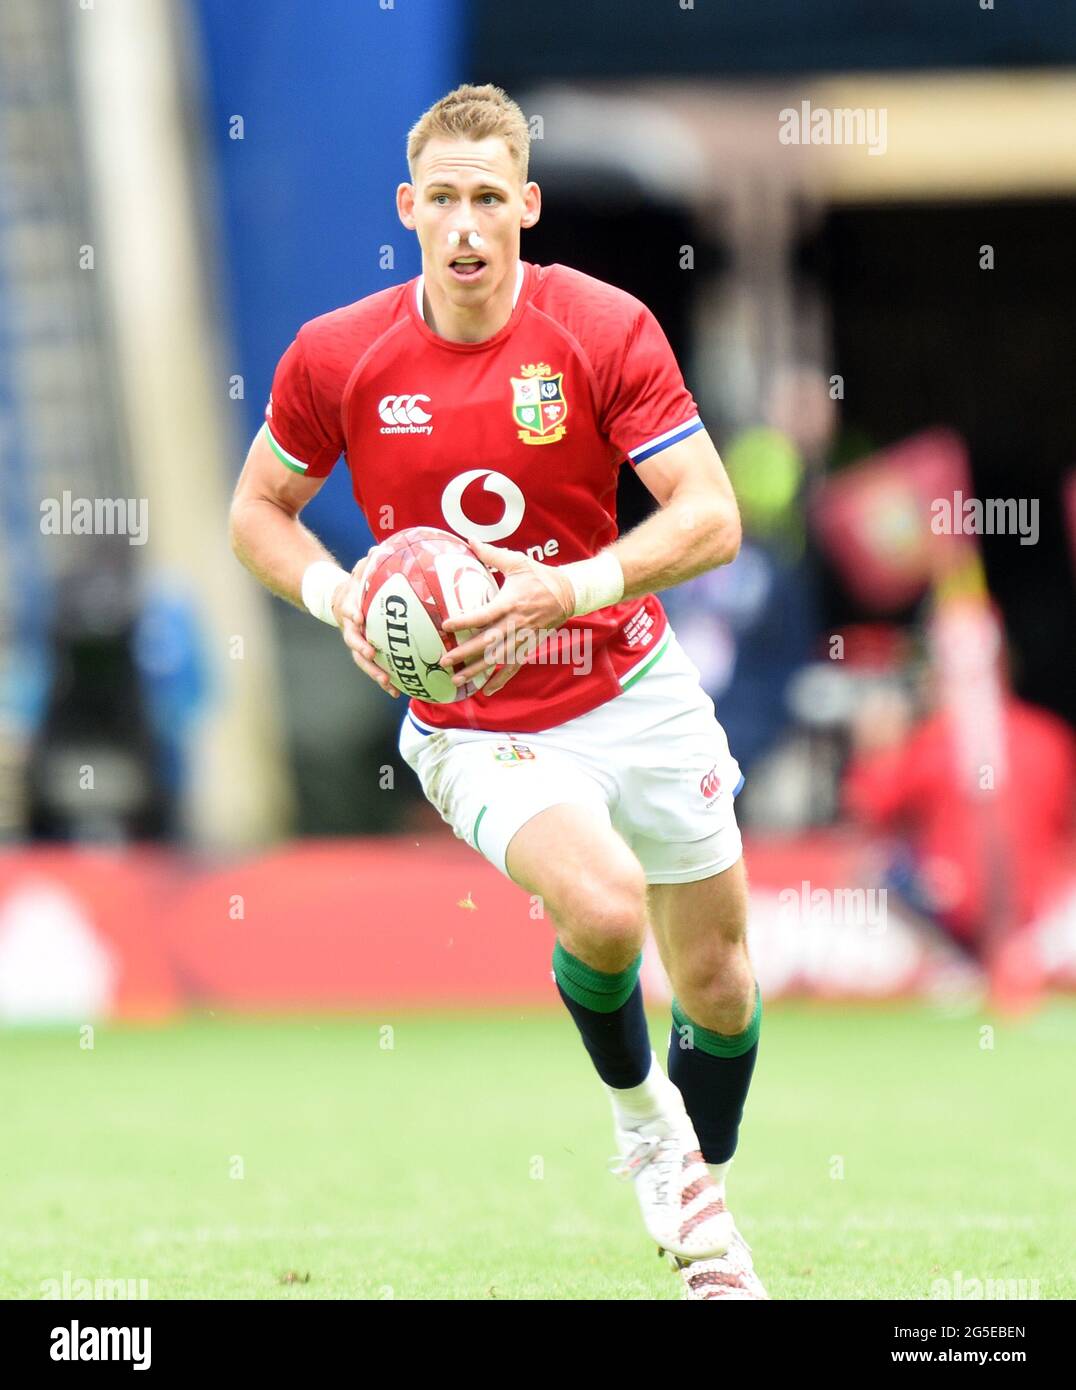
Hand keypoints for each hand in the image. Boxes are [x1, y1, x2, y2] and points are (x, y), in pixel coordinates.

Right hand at [334, 550, 399, 699]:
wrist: (339, 600)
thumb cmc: (356, 583)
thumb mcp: (359, 570)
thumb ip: (367, 563)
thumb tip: (377, 549)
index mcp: (348, 607)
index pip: (347, 610)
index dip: (351, 613)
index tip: (358, 616)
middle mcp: (350, 628)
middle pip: (353, 641)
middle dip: (361, 649)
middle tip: (371, 654)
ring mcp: (356, 642)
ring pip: (362, 660)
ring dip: (374, 672)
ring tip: (387, 683)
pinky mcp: (365, 653)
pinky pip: (373, 667)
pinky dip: (383, 679)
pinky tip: (397, 691)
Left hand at [439, 540, 575, 696]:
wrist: (568, 593)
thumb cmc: (540, 576)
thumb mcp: (517, 562)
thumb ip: (492, 554)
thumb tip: (470, 540)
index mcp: (511, 602)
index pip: (484, 614)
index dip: (465, 621)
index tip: (447, 626)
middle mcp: (516, 623)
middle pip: (487, 641)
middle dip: (465, 653)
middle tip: (445, 660)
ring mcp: (523, 637)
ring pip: (497, 658)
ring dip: (477, 670)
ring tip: (457, 678)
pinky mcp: (529, 646)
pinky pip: (513, 666)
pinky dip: (501, 679)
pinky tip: (487, 690)